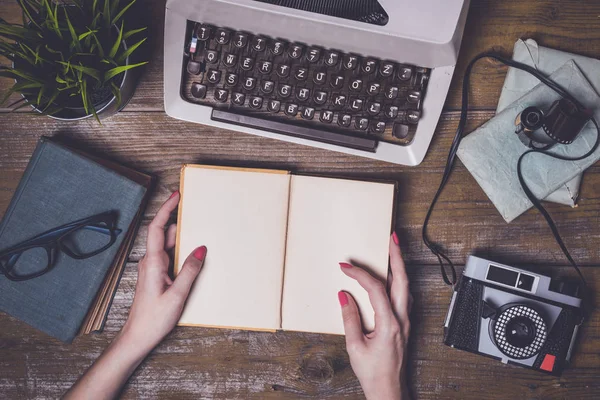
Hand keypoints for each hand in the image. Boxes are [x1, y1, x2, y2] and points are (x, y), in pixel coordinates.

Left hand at [120, 191, 206, 353]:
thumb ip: (190, 270)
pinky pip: (169, 257)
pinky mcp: (156, 276)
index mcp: (153, 262)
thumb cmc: (153, 319)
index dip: (166, 209)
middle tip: (194, 209)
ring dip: (181, 237)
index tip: (176, 195)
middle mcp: (150, 261)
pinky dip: (180, 250)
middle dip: (178, 219)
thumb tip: (201, 249)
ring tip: (199, 230)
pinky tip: (192, 254)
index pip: (159, 228)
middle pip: (164, 233)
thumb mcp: (177, 294)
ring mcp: (152, 268)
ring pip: (168, 245)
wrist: (137, 337)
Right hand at [338, 232, 411, 399]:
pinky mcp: (404, 324)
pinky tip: (392, 276)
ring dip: (400, 266)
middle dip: (397, 256)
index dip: (360, 275)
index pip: (375, 289)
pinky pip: (404, 296)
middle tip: (391, 238)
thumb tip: (344, 296)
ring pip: (406, 286)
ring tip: (393, 250)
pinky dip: (398, 280)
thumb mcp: (355, 346)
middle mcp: (401, 320)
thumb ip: (350, 318)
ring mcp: (405, 321)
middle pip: (402, 280)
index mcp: (389, 324)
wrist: (388, 389)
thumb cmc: (372, 372)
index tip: (345, 267)